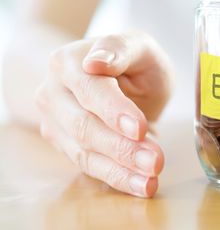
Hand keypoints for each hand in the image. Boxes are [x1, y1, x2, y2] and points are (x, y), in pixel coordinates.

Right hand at [36, 32, 173, 196]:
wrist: (121, 77)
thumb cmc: (133, 59)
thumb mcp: (138, 46)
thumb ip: (120, 49)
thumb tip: (96, 62)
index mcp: (68, 62)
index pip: (91, 90)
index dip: (114, 111)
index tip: (139, 128)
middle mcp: (53, 92)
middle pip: (85, 126)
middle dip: (122, 147)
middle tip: (156, 161)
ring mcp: (55, 122)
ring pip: (85, 152)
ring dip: (121, 170)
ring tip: (152, 178)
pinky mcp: (65, 145)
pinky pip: (90, 166)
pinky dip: (118, 178)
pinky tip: (142, 185)